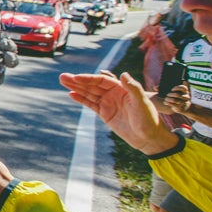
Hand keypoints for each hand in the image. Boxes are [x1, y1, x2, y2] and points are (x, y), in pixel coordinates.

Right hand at [59, 71, 178, 154]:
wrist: (148, 138)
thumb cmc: (149, 119)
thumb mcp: (142, 103)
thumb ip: (133, 88)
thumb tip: (124, 73)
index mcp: (122, 88)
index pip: (102, 80)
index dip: (89, 78)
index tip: (77, 77)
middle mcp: (113, 94)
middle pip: (92, 85)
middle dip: (78, 81)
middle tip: (63, 76)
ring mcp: (108, 103)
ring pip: (89, 93)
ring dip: (76, 87)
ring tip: (63, 81)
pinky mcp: (105, 114)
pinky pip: (90, 104)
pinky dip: (81, 99)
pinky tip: (71, 94)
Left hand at [162, 83, 192, 113]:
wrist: (184, 107)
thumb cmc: (176, 97)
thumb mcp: (175, 92)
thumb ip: (165, 88)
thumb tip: (155, 87)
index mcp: (185, 91)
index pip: (184, 88)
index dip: (178, 87)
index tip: (172, 89)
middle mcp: (186, 96)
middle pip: (177, 94)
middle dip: (170, 94)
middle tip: (167, 94)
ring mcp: (183, 102)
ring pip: (174, 100)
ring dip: (168, 99)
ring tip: (165, 98)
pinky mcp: (180, 108)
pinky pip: (173, 105)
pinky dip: (167, 103)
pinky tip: (165, 102)